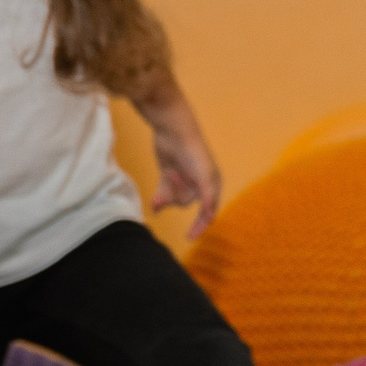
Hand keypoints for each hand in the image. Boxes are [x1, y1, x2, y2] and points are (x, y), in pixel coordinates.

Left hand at [145, 98, 222, 237]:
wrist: (173, 129)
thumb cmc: (193, 151)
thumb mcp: (204, 175)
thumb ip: (208, 197)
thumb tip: (209, 217)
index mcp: (212, 184)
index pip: (208, 211)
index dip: (200, 225)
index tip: (189, 237)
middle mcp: (199, 184)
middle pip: (186, 202)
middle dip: (176, 194)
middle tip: (172, 176)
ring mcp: (183, 180)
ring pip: (173, 199)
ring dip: (165, 196)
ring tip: (159, 187)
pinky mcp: (168, 175)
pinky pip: (163, 193)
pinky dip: (159, 199)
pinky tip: (154, 205)